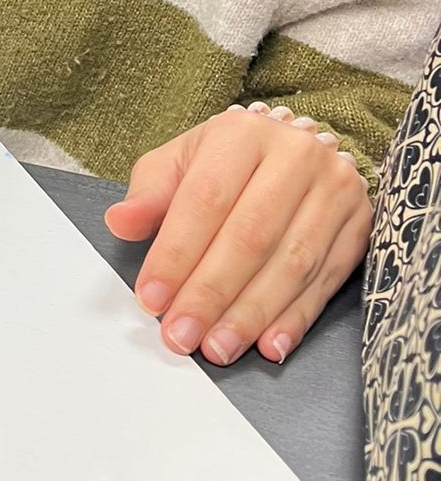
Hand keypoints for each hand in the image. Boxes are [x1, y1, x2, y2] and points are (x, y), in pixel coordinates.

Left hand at [102, 103, 371, 365]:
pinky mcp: (360, 224)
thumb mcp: (180, 163)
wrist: (292, 150)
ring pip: (291, 263)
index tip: (151, 299)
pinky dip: (296, 318)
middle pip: (250, 236)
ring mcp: (336, 189)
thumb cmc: (226, 163)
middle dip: (211, 294)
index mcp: (242, 133)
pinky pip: (327, 280)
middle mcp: (297, 155)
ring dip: (251, 314)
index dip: (176, 254)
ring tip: (217, 347)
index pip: (206, 200)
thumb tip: (120, 222)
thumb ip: (149, 195)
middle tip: (181, 335)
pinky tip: (269, 344)